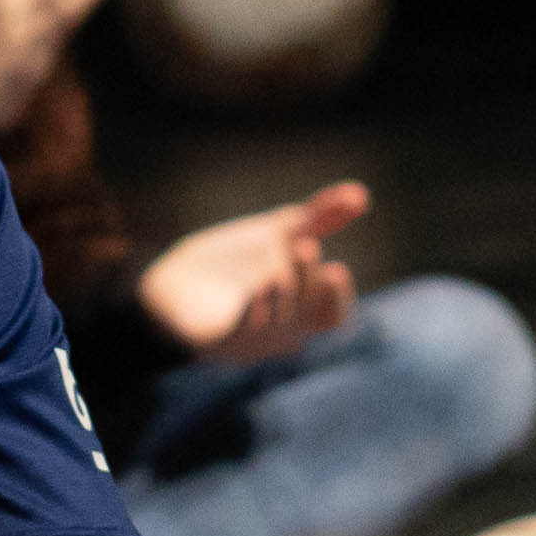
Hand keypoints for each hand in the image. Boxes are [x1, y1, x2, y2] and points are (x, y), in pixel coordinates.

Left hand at [142, 184, 367, 362]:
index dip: (337, 297)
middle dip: (307, 283)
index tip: (335, 269)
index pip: (331, 316)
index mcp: (299, 310)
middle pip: (305, 317)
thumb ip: (320, 217)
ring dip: (282, 297)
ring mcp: (250, 341)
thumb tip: (361, 194)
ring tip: (278, 270)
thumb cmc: (235, 262)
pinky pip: (241, 334)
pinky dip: (253, 314)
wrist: (174, 280)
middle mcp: (280, 332)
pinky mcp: (218, 342)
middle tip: (305, 246)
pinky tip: (257, 291)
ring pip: (276, 327)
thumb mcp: (280, 233)